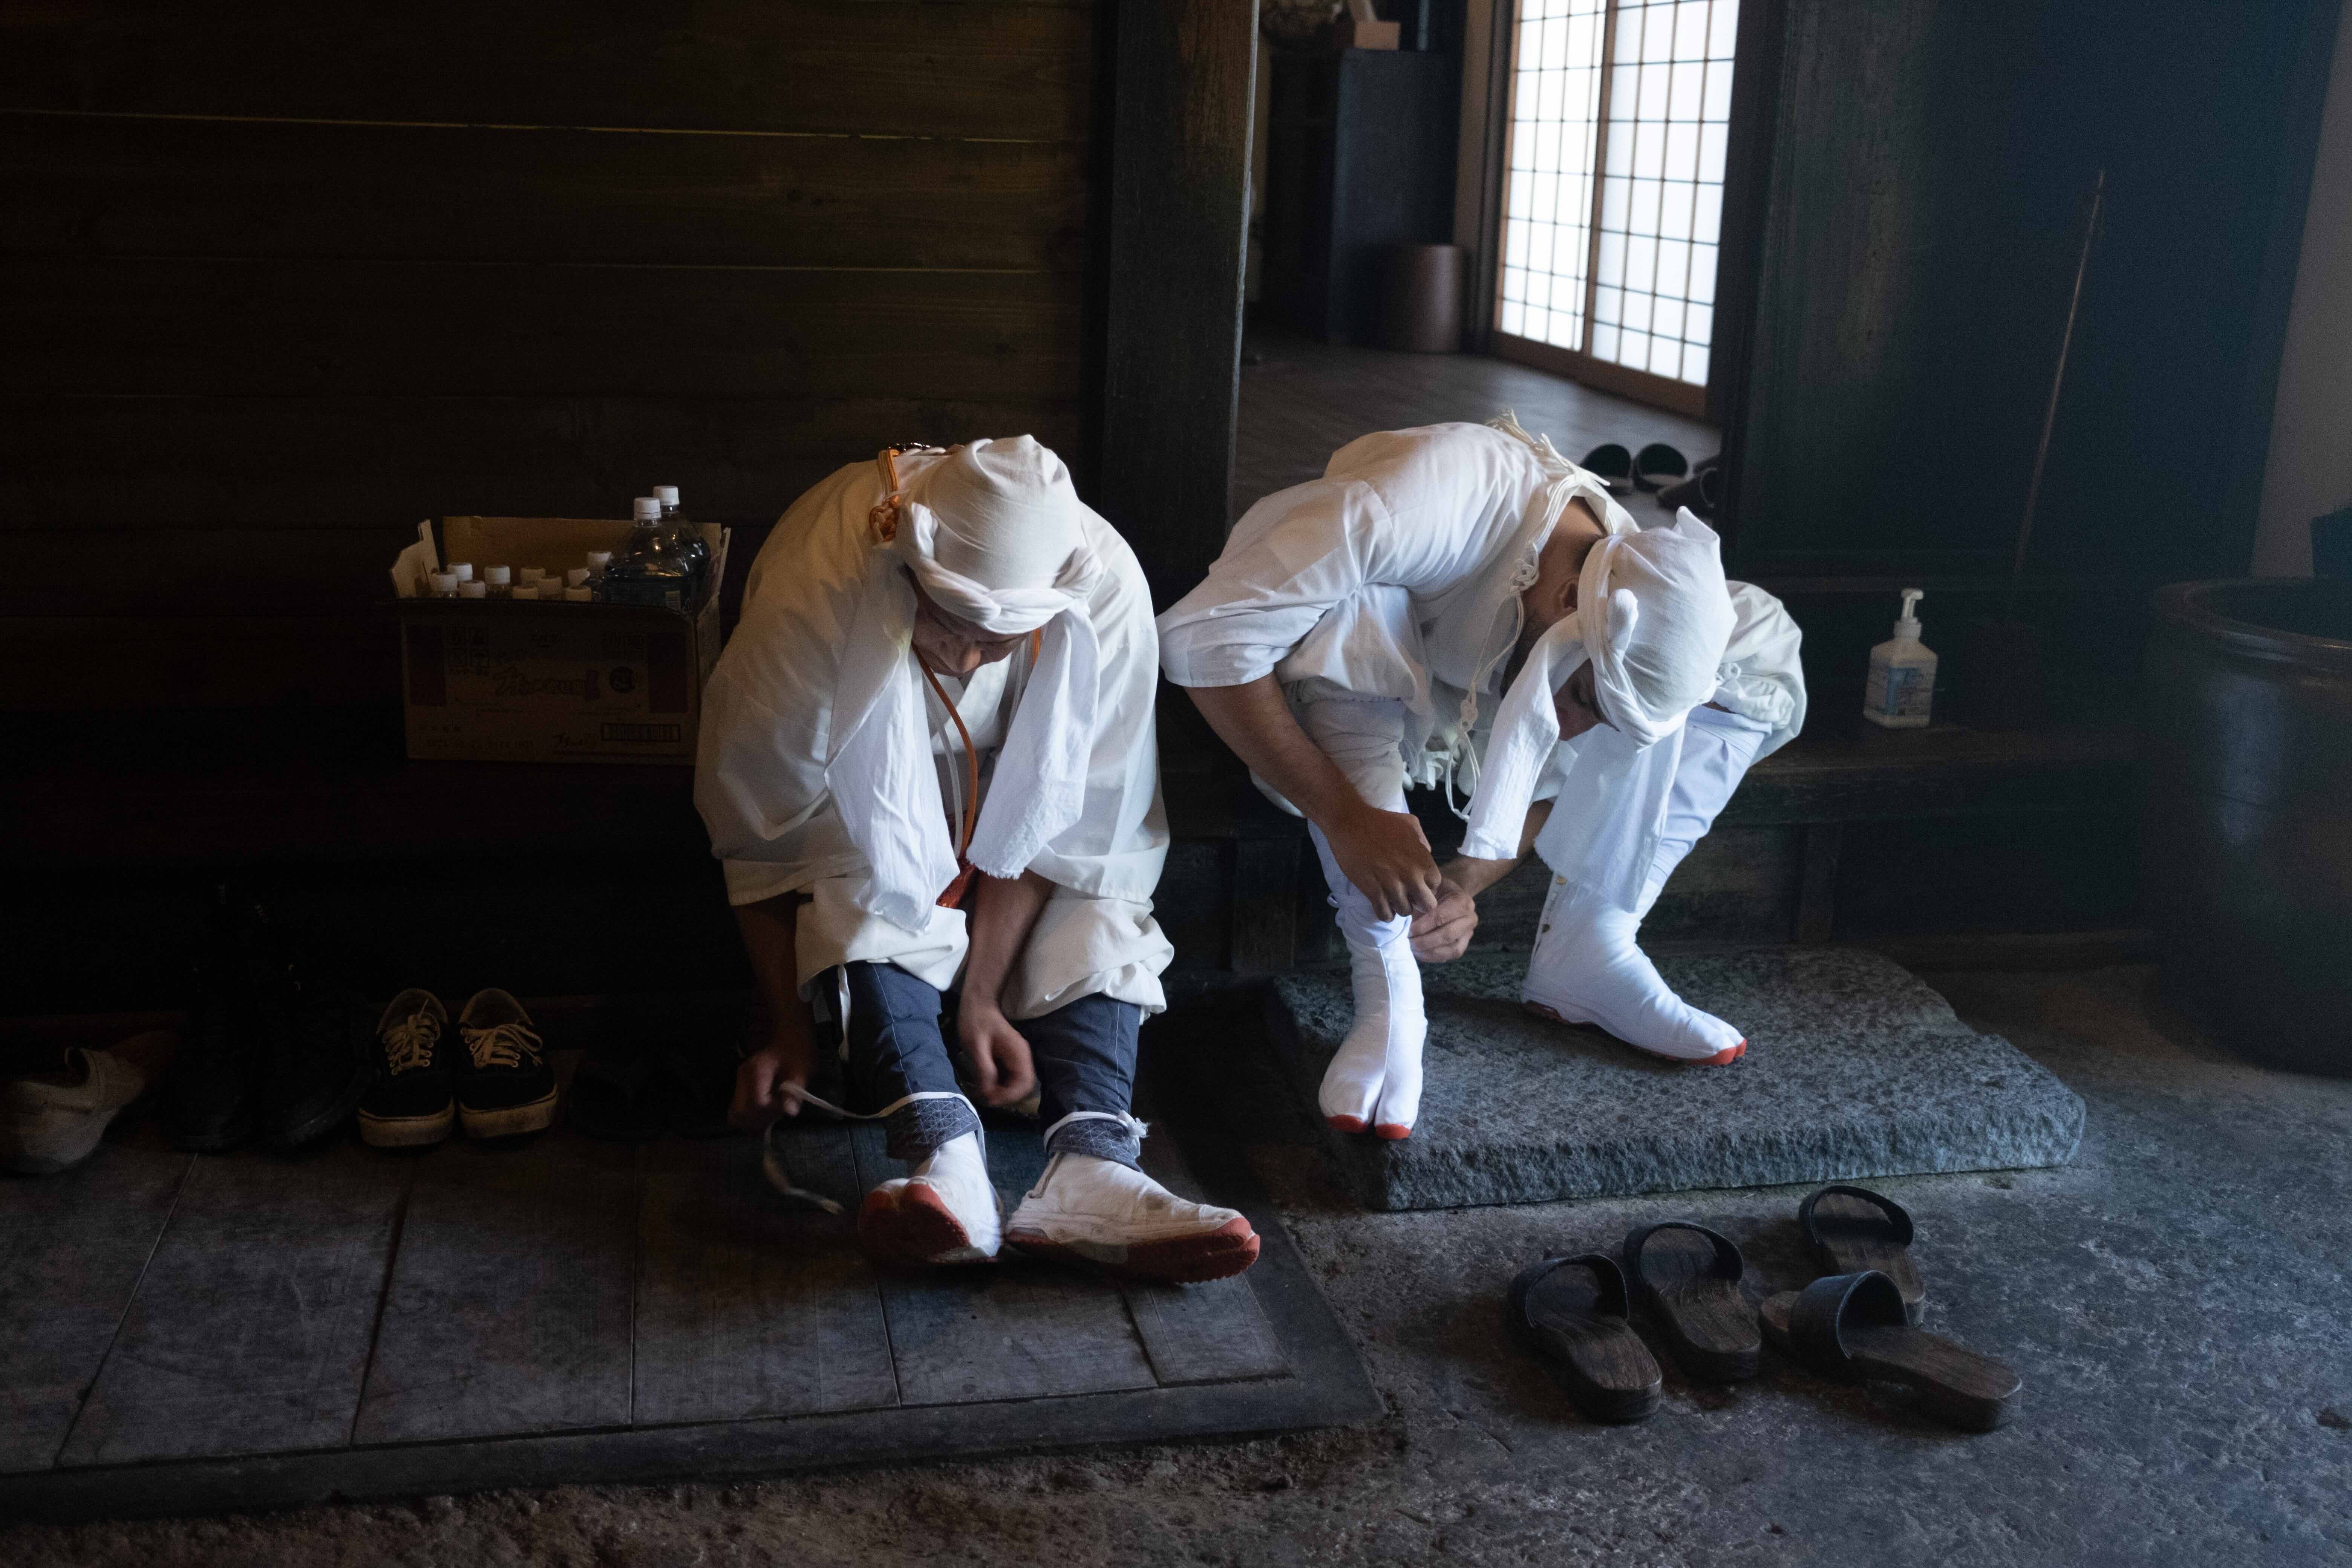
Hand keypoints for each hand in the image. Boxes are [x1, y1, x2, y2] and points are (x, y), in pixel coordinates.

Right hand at [730, 1032, 814, 1131]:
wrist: (789, 1037)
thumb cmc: (798, 1051)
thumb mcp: (803, 1069)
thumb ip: (795, 1091)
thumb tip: (790, 1112)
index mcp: (757, 1070)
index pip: (757, 1102)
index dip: (772, 1111)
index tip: (786, 1108)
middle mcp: (742, 1076)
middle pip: (741, 1111)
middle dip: (760, 1122)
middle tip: (777, 1120)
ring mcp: (739, 1082)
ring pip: (735, 1114)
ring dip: (752, 1123)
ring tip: (770, 1122)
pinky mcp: (741, 1088)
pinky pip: (738, 1110)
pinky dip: (749, 1120)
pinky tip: (764, 1120)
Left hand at [958, 999, 1037, 1107]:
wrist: (977, 1004)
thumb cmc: (976, 1021)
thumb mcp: (975, 1045)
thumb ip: (984, 1068)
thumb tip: (988, 1091)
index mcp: (1018, 1053)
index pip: (1024, 1083)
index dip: (1009, 1096)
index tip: (990, 1099)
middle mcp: (1022, 1057)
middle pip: (1023, 1086)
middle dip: (1006, 1096)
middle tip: (986, 1098)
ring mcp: (1016, 1058)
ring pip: (1016, 1083)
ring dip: (1002, 1092)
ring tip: (983, 1093)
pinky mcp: (1009, 1058)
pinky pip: (1009, 1077)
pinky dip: (999, 1084)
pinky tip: (984, 1084)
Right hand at [1323, 803, 1443, 919]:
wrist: (1350, 823)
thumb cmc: (1381, 821)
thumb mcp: (1410, 824)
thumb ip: (1422, 842)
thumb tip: (1426, 856)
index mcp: (1423, 860)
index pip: (1436, 885)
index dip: (1427, 886)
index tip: (1417, 884)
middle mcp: (1411, 876)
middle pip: (1426, 905)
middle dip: (1419, 902)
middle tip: (1408, 896)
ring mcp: (1391, 885)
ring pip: (1405, 911)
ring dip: (1399, 907)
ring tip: (1392, 899)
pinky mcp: (1372, 891)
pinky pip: (1384, 914)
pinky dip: (1385, 913)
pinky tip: (1381, 905)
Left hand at [1409, 877, 1480, 962]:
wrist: (1447, 895)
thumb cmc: (1434, 891)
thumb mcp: (1428, 887)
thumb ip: (1420, 898)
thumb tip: (1404, 915)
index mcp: (1463, 901)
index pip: (1441, 917)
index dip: (1422, 926)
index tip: (1406, 930)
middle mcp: (1470, 919)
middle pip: (1447, 935)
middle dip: (1424, 941)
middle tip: (1405, 942)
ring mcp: (1468, 934)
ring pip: (1451, 949)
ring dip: (1428, 952)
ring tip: (1410, 949)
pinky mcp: (1462, 945)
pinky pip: (1448, 956)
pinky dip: (1431, 957)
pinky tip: (1417, 953)